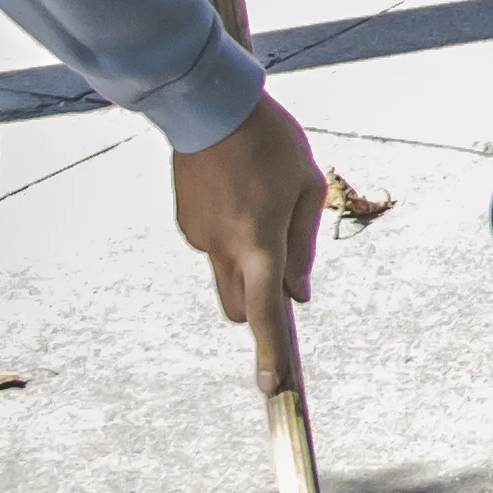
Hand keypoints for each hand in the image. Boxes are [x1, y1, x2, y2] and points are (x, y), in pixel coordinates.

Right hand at [171, 92, 320, 330]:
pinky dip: (230, 240)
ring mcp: (199, 237)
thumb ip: (303, 246)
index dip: (269, 352)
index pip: (264, 312)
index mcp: (258, 242)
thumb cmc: (271, 144)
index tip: (270, 387)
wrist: (210, 106)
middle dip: (259, 309)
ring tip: (262, 210)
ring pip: (225, 278)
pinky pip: (213, 247)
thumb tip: (298, 293)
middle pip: (239, 308)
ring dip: (245, 269)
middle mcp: (223, 247)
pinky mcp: (186, 222)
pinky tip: (239, 196)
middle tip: (283, 272)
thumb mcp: (307, 188)